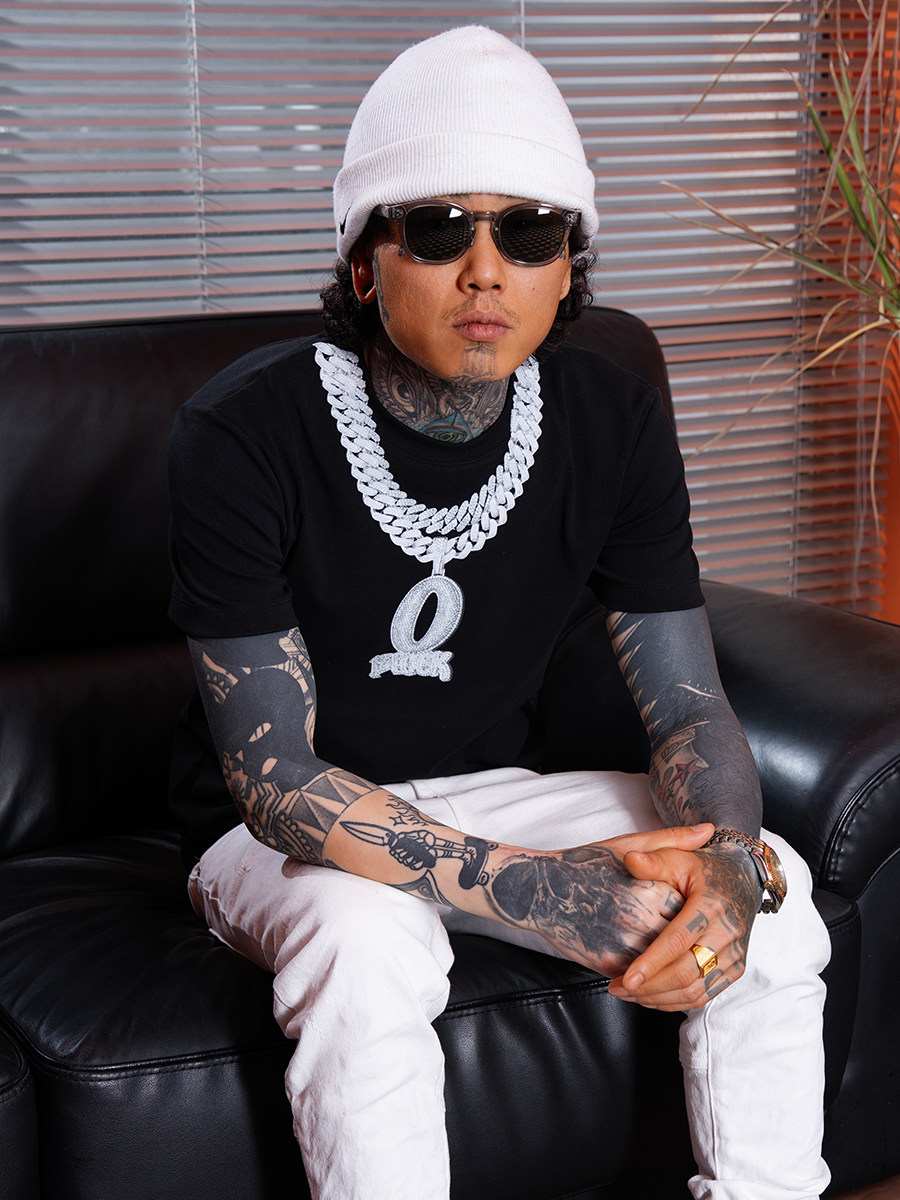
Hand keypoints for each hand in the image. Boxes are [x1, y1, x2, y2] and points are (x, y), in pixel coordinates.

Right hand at [487, 823, 713, 978]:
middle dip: (685, 938)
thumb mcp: (630, 845)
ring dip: (670, 960)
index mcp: (650, 889)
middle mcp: (640, 920)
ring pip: (664, 963)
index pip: (691, 909)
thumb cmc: (588, 864)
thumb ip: (673, 840)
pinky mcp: (609, 964)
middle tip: (681, 928)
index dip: (692, 909)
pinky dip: (649, 972)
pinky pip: (642, 976)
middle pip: (681, 939)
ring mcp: (623, 945)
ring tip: (665, 945)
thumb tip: (710, 830)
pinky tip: (647, 960)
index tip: (690, 905)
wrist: (541, 890)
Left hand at [607, 839, 761, 1010]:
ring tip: (629, 994)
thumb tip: (630, 860)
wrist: (742, 881)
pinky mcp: (735, 970)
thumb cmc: (705, 870)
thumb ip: (654, 861)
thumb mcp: (679, 858)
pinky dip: (675, 1002)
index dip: (651, 963)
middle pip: (685, 973)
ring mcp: (734, 955)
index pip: (678, 941)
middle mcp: (727, 934)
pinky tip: (651, 996)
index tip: (626, 978)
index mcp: (712, 906)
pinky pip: (704, 996)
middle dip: (648, 987)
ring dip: (658, 998)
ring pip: (695, 991)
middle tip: (617, 987)